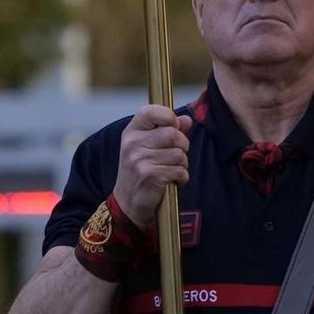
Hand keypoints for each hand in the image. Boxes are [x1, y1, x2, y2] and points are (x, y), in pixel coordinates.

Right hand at [111, 106, 192, 226]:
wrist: (127, 202)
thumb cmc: (140, 171)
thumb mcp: (148, 147)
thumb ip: (168, 130)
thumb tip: (186, 119)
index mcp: (131, 132)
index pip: (150, 111)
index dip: (168, 116)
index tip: (174, 126)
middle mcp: (132, 144)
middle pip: (172, 134)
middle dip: (182, 145)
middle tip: (177, 154)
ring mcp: (140, 160)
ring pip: (179, 154)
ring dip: (182, 164)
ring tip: (171, 169)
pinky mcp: (150, 176)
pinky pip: (180, 171)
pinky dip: (182, 177)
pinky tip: (172, 181)